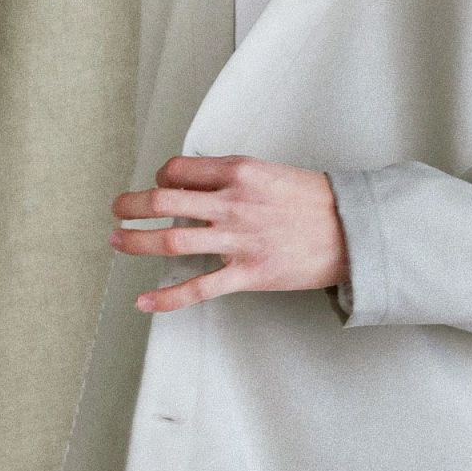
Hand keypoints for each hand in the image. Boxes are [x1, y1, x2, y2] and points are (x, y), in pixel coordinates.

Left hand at [110, 154, 350, 312]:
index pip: (179, 169)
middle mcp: (234, 203)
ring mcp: (239, 240)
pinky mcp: (249, 273)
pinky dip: (166, 297)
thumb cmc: (317, 201)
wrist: (354, 230)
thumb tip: (199, 184)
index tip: (158, 186)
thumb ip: (235, 177)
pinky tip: (144, 301)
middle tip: (117, 210)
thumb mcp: (272, 173)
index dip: (160, 176)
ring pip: (171, 241)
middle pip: (164, 201)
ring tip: (117, 241)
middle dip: (131, 206)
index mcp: (240, 172)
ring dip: (136, 241)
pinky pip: (198, 288)